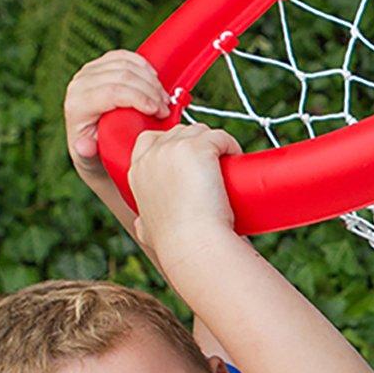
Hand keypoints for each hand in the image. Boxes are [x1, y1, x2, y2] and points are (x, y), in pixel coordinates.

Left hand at [64, 51, 171, 183]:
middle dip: (150, 90)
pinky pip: (125, 56)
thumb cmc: (96, 154)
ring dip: (151, 80)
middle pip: (122, 76)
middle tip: (166, 108)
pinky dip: (143, 66)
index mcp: (77, 105)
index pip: (112, 92)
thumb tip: (84, 146)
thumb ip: (87, 153)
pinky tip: (154, 80)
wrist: (93, 145)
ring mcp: (88, 71)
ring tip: (163, 99)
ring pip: (126, 64)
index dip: (140, 98)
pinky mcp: (99, 64)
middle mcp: (79, 84)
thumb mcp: (90, 160)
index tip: (159, 111)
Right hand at [128, 123, 242, 271]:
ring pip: (200, 130)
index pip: (150, 139)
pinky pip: (220, 135)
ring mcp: (174, 148)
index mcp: (137, 171)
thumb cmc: (175, 242)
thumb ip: (142, 224)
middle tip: (212, 167)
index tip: (190, 159)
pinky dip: (230, 144)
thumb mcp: (146, 230)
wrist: (192, 242)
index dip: (172, 143)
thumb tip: (143, 227)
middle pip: (178, 132)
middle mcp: (152, 155)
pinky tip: (236, 157)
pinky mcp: (199, 147)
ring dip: (215, 143)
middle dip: (196, 143)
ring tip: (227, 165)